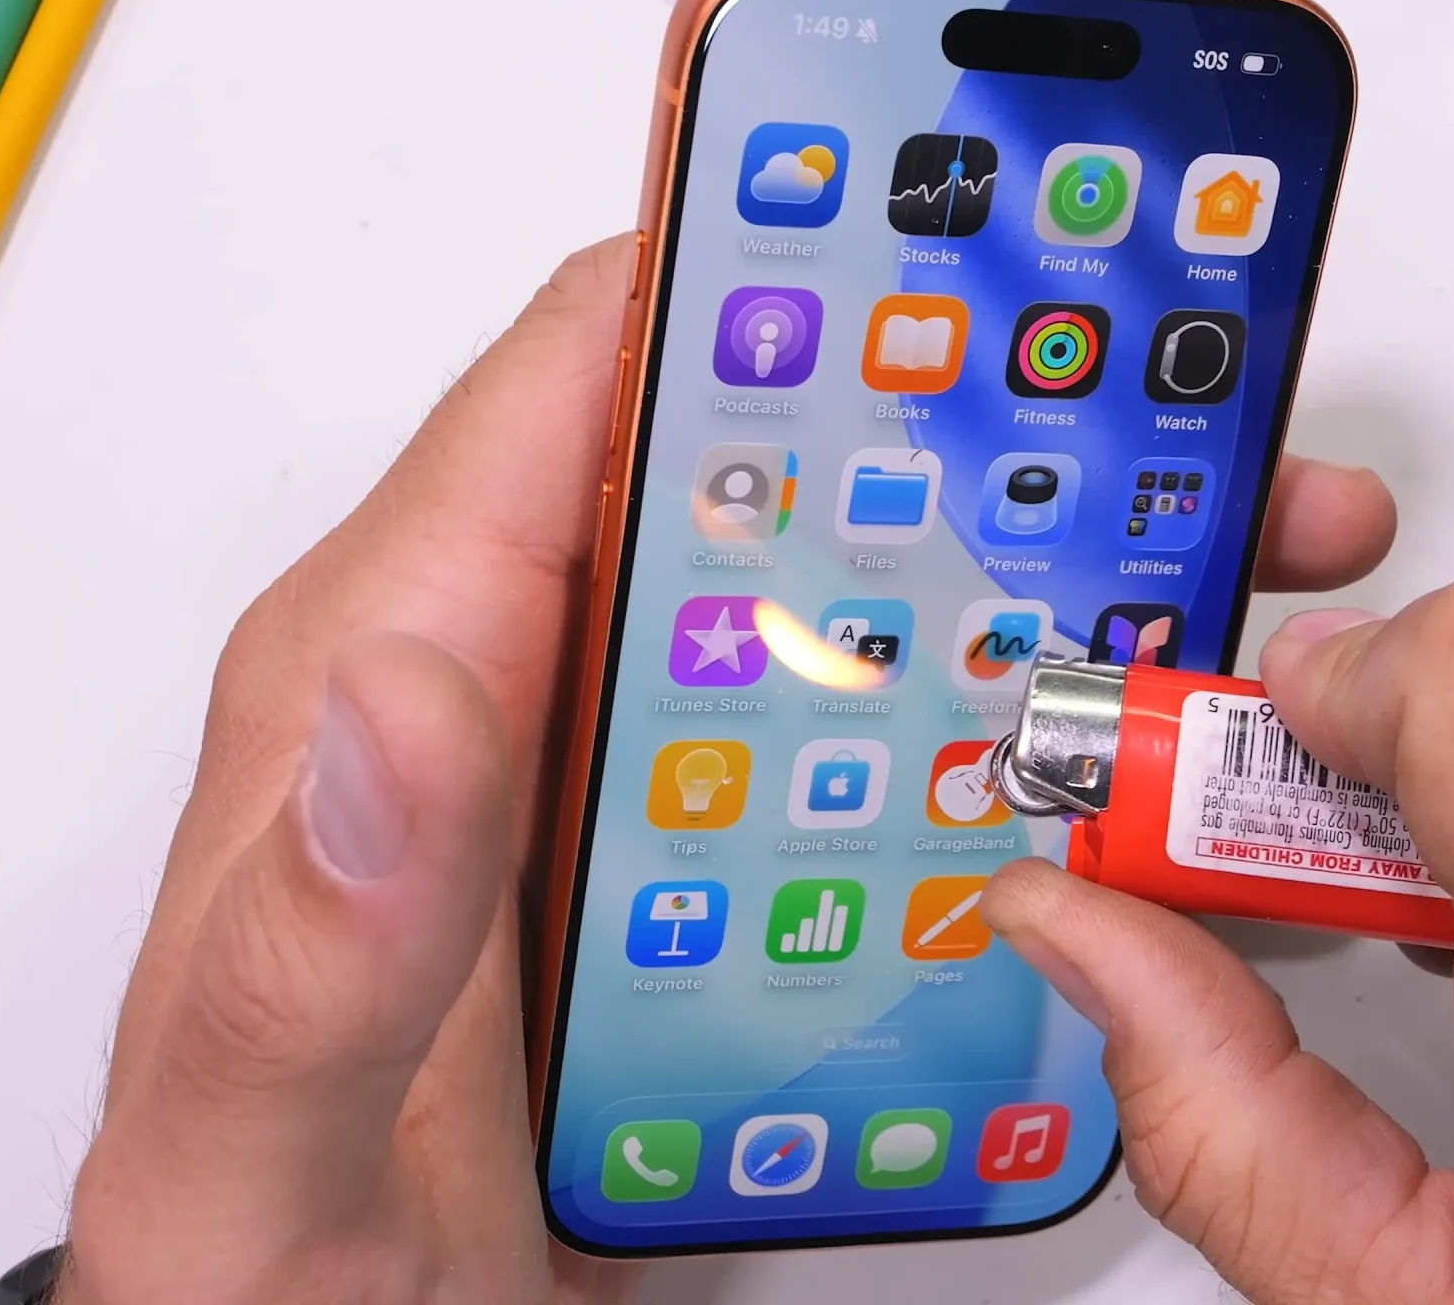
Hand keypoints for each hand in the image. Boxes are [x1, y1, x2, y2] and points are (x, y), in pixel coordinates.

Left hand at [58, 234, 1400, 1301]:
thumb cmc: (253, 1260)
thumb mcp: (259, 1136)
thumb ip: (319, 934)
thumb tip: (402, 694)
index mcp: (393, 670)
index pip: (579, 392)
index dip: (765, 286)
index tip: (950, 250)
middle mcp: (519, 687)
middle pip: (762, 475)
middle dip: (967, 429)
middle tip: (1163, 428)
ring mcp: (627, 775)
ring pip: (850, 604)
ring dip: (1026, 578)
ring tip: (1200, 577)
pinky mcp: (704, 863)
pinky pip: (871, 742)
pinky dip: (1006, 727)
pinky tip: (1116, 755)